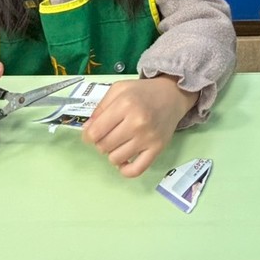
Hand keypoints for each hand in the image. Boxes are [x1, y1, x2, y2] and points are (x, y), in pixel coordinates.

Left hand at [81, 75, 196, 177]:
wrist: (172, 95)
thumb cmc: (143, 92)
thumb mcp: (118, 89)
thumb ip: (100, 108)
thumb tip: (87, 131)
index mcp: (125, 104)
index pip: (95, 132)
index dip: (88, 136)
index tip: (91, 134)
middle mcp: (137, 122)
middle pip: (104, 146)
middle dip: (100, 143)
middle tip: (107, 135)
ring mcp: (148, 138)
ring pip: (116, 159)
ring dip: (112, 153)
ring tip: (118, 143)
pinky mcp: (157, 149)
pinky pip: (136, 170)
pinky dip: (125, 170)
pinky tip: (123, 161)